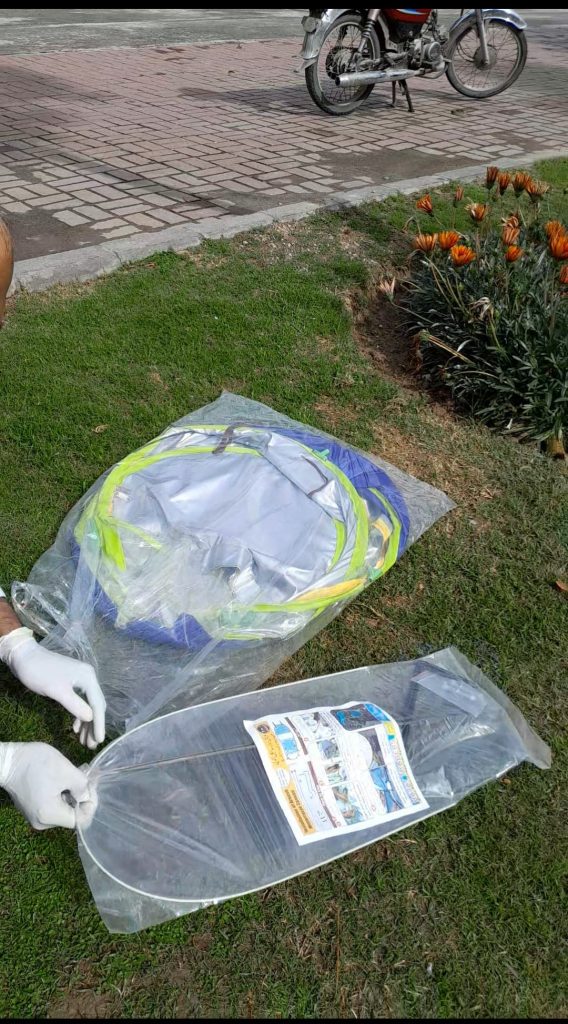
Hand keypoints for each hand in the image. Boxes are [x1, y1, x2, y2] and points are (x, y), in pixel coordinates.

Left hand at [0, 629, 104, 748]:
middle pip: (95, 705)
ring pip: (88, 705)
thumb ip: (75, 705)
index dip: (99, 724)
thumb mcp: (57, 691)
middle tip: (91, 745)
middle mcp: (88, 678)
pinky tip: (75, 728)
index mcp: (88, 678)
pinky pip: (80, 702)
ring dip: (86, 723)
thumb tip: (91, 719)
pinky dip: (79, 715)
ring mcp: (80, 680)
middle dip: (94, 726)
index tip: (100, 741)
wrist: (24, 656)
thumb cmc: (40, 672)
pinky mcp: (71, 683)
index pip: (97, 705)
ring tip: (84, 741)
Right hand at [0, 742, 95, 829]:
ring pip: (63, 809)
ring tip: (73, 775)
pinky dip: (61, 793)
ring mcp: (35, 816)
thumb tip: (87, 796)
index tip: (90, 785)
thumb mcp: (65, 770)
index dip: (90, 803)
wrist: (7, 760)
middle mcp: (41, 822)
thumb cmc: (35, 764)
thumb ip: (82, 786)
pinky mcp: (32, 808)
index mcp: (49, 816)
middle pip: (71, 815)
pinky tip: (61, 778)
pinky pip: (53, 805)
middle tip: (84, 777)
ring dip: (71, 793)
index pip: (80, 820)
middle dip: (81, 796)